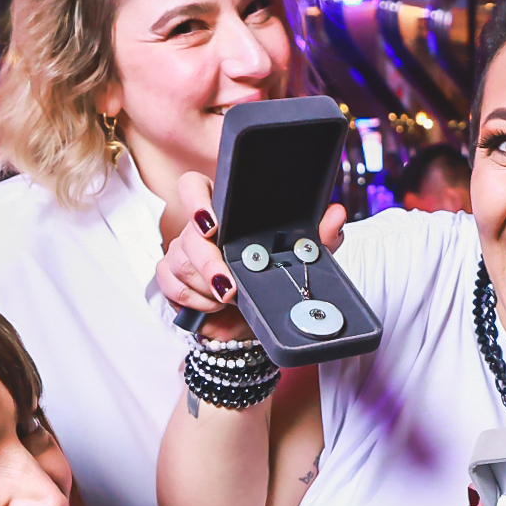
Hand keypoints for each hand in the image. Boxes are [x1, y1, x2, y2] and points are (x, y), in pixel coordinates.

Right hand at [156, 170, 347, 342]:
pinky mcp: (170, 278)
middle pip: (188, 235)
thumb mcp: (298, 259)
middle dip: (208, 264)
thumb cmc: (269, 278)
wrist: (253, 318)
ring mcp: (181, 252)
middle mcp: (197, 228)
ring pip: (179, 263)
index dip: (195, 200)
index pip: (194, 187)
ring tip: (228, 300)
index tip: (210, 224)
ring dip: (206, 287)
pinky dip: (195, 301)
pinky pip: (171, 286)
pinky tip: (213, 306)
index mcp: (224, 211)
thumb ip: (317, 237)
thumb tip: (335, 215)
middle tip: (228, 287)